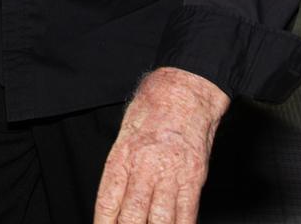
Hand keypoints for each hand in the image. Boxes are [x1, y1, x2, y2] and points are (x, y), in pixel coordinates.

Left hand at [94, 67, 229, 223]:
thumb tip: (116, 199)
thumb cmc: (153, 106)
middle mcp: (145, 167)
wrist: (185, 91)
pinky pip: (185, 214)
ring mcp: (170, 174)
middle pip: (132, 217)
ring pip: (159, 221)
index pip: (107, 203)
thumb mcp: (125, 131)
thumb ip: (121, 165)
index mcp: (123, 155)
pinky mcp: (193, 177)